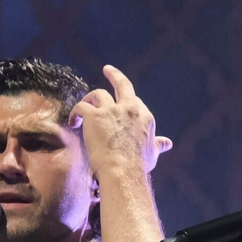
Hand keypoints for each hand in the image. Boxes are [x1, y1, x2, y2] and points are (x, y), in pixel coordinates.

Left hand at [70, 64, 172, 181]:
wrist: (123, 172)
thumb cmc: (138, 166)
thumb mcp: (152, 153)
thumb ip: (158, 144)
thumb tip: (168, 143)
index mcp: (144, 117)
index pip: (135, 102)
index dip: (127, 104)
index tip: (121, 107)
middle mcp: (129, 109)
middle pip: (122, 84)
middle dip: (114, 75)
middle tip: (107, 69)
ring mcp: (111, 110)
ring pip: (98, 94)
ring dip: (89, 99)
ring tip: (82, 110)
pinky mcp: (94, 115)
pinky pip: (81, 106)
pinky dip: (75, 112)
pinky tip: (73, 121)